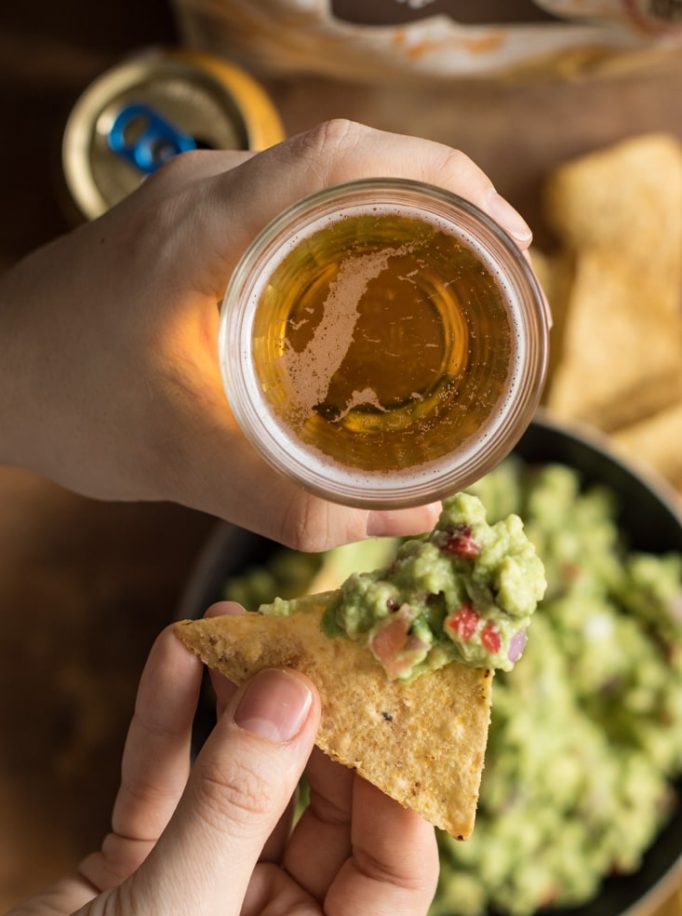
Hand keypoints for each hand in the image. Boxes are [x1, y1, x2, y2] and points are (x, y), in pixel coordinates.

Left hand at [0, 120, 532, 549]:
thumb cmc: (69, 407)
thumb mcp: (189, 466)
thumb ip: (299, 502)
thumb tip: (415, 520)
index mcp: (205, 228)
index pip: (342, 157)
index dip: (442, 179)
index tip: (504, 237)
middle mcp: (208, 191)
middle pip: (356, 154)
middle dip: (449, 199)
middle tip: (505, 271)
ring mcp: (201, 197)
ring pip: (331, 173)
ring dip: (407, 210)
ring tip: (467, 276)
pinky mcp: (198, 219)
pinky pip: (301, 201)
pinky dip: (361, 230)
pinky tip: (386, 286)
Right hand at [0, 603, 438, 915]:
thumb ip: (232, 812)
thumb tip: (294, 696)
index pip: (392, 867)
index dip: (393, 778)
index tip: (383, 692)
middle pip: (321, 807)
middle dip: (310, 720)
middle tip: (306, 640)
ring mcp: (208, 896)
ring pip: (242, 782)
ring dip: (237, 704)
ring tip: (237, 624)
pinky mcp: (140, 870)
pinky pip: (166, 783)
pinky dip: (169, 720)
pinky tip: (178, 652)